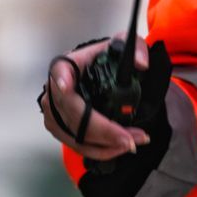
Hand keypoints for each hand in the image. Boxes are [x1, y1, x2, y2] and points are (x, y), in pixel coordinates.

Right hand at [38, 35, 153, 161]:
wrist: (93, 72)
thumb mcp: (123, 46)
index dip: (61, 79)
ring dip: (104, 145)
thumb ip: (136, 49)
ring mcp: (54, 112)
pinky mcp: (59, 128)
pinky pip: (76, 144)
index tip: (66, 86)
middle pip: (75, 114)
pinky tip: (118, 148)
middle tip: (129, 138)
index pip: (60, 70)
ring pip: (75, 135)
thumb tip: (142, 63)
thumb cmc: (104, 58)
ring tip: (132, 143)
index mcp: (68, 65)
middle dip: (103, 130)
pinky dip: (98, 150)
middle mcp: (55, 89)